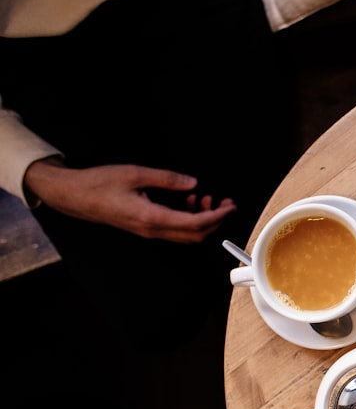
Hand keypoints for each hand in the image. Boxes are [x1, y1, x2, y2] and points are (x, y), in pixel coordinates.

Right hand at [24, 158, 235, 242]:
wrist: (73, 195)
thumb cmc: (98, 184)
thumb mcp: (135, 174)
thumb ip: (167, 179)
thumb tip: (192, 183)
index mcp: (151, 217)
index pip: (195, 224)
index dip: (217, 217)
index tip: (229, 206)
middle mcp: (152, 230)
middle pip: (194, 234)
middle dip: (215, 220)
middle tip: (224, 203)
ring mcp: (148, 231)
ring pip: (185, 234)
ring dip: (201, 219)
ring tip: (205, 198)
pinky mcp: (145, 228)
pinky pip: (173, 229)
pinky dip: (187, 218)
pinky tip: (188, 201)